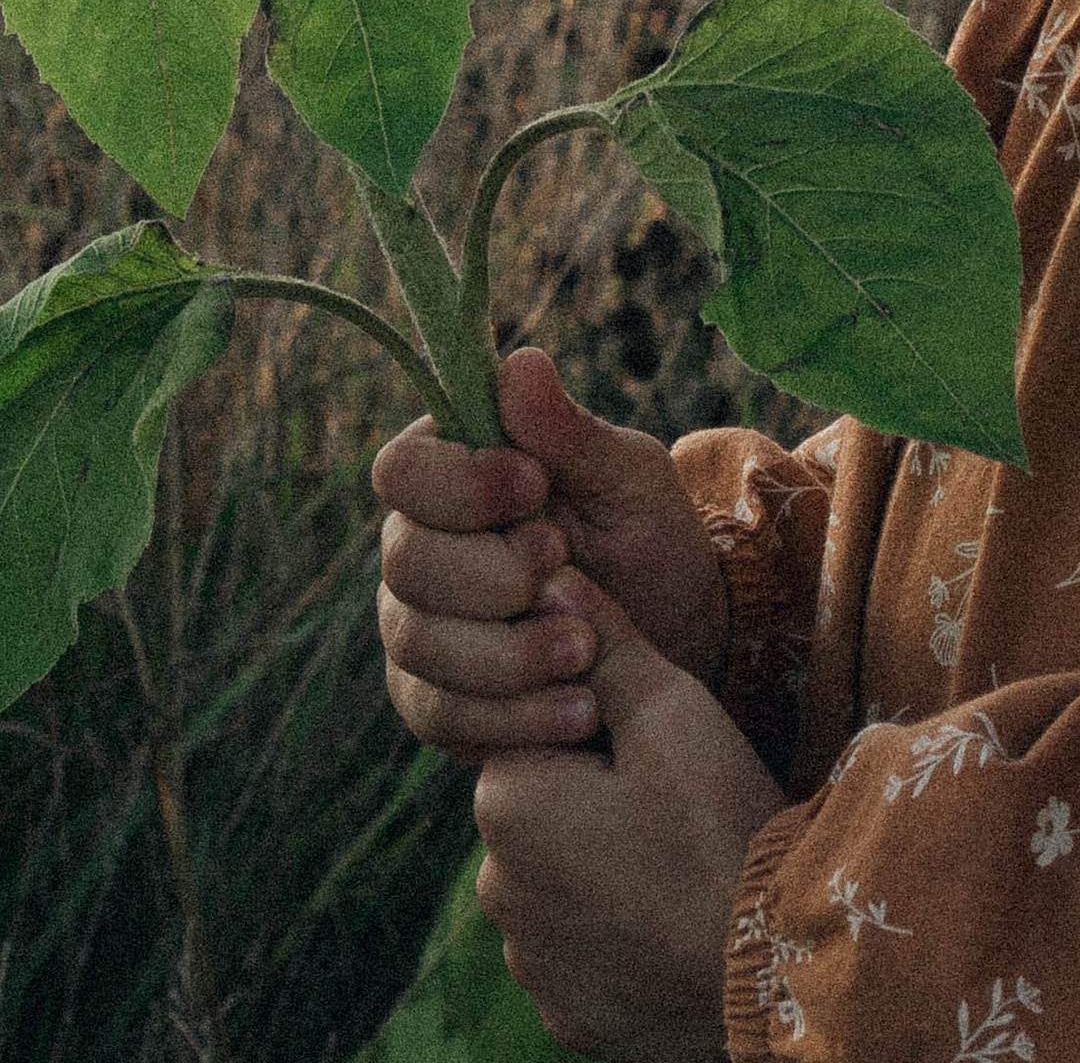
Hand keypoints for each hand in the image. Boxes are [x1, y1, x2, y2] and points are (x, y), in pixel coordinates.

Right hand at [375, 347, 730, 758]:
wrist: (677, 641)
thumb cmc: (648, 540)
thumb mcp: (630, 480)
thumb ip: (572, 433)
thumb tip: (519, 362)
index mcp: (454, 473)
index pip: (402, 469)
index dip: (459, 483)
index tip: (535, 485)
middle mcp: (418, 548)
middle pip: (403, 561)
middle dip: (491, 576)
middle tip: (568, 572)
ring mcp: (419, 629)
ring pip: (417, 644)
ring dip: (507, 653)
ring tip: (587, 649)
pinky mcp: (436, 701)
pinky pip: (441, 715)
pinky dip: (512, 718)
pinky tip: (580, 709)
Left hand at [475, 566, 783, 1061]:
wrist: (775, 967)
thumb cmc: (720, 822)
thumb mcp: (670, 709)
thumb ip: (602, 641)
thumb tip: (548, 578)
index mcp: (505, 801)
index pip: (536, 730)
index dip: (602, 723)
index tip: (658, 747)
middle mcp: (494, 887)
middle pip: (545, 808)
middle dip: (598, 796)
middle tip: (680, 807)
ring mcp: (529, 963)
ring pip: (563, 882)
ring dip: (606, 869)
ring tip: (684, 867)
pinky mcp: (567, 1015)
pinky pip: (583, 953)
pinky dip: (621, 936)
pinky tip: (675, 923)